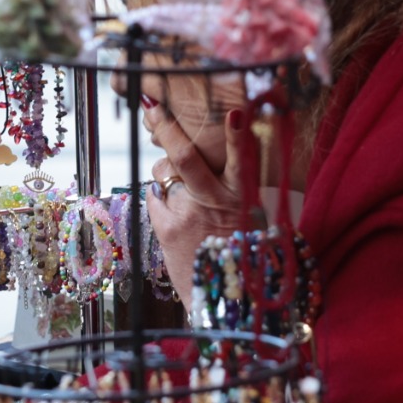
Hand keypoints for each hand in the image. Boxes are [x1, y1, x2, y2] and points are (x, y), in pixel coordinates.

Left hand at [142, 101, 245, 302]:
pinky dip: (160, 197)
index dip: (238, 136)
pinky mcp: (166, 228)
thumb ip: (232, 183)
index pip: (243, 160)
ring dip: (166, 171)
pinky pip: (154, 197)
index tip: (237, 112)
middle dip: (167, 127)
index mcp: (242, 196)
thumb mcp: (251, 213)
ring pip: (163, 172)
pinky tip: (173, 212)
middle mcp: (214, 202)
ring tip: (179, 188)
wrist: (224, 296)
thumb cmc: (241, 249)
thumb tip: (208, 153)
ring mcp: (186, 215)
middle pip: (185, 156)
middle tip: (151, 106)